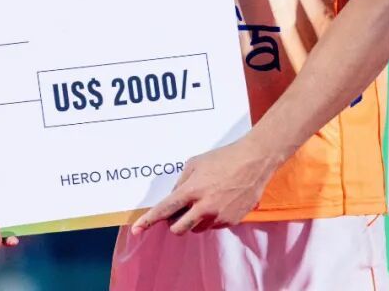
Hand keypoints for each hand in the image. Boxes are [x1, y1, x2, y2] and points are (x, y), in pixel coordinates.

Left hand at [131, 137, 283, 235]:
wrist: (253, 162)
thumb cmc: (222, 159)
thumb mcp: (194, 164)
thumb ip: (181, 183)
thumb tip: (173, 199)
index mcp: (191, 190)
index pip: (164, 210)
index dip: (148, 221)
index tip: (136, 230)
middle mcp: (204, 207)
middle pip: (178, 229)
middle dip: (174, 223)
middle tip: (178, 212)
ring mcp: (219, 217)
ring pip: (196, 229)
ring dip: (193, 221)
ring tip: (203, 201)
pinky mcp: (232, 221)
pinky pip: (213, 226)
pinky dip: (210, 218)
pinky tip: (218, 202)